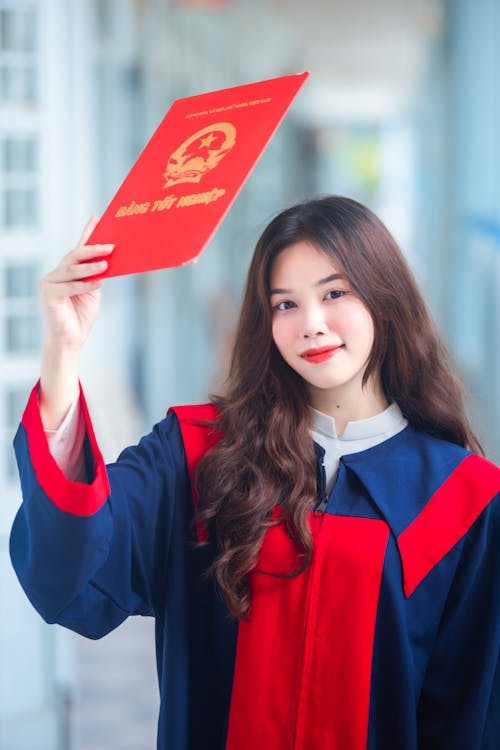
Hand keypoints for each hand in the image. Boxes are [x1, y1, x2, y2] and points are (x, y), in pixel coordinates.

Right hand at [40, 216, 113, 351]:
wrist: (70, 340)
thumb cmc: (81, 316)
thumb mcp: (93, 290)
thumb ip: (97, 275)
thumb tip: (109, 258)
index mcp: (68, 271)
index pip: (79, 249)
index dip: (87, 233)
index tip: (97, 218)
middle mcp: (56, 273)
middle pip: (75, 256)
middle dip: (93, 249)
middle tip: (110, 246)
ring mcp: (50, 283)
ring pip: (72, 269)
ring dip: (90, 266)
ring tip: (106, 264)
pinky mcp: (48, 294)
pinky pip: (69, 286)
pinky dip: (84, 284)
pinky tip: (98, 282)